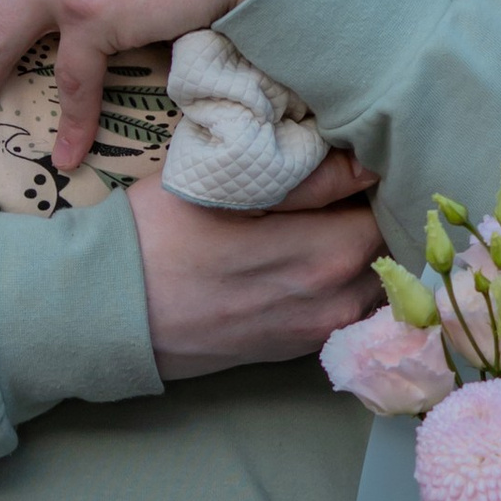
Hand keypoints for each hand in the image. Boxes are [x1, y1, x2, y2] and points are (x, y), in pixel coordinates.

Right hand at [127, 154, 382, 380]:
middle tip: (352, 176)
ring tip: (333, 212)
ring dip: (365, 247)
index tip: (369, 151)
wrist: (105, 312)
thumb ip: (309, 177)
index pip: (395, 208)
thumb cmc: (158, 235)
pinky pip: (345, 306)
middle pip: (391, 246)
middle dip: (380, 211)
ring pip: (372, 279)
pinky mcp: (296, 348)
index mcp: (328, 254)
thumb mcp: (226, 188)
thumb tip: (369, 162)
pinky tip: (312, 250)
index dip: (388, 177)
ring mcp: (318, 332)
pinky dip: (344, 278)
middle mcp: (335, 302)